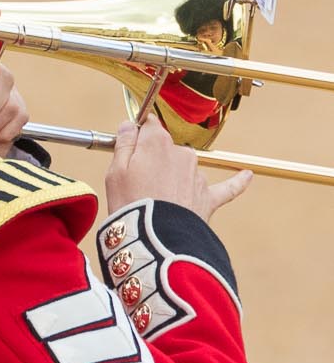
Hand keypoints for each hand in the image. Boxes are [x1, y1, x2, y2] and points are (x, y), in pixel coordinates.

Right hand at [104, 116, 251, 222]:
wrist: (155, 238)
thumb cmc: (130, 203)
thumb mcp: (115, 171)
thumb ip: (125, 143)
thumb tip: (131, 124)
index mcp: (157, 143)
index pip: (149, 126)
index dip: (137, 136)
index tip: (129, 145)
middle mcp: (182, 153)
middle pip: (166, 148)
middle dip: (153, 160)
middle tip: (135, 182)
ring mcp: (197, 175)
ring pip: (184, 167)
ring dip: (173, 177)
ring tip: (154, 199)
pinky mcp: (208, 197)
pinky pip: (228, 187)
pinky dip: (237, 181)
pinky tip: (247, 176)